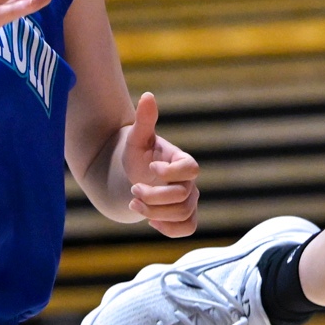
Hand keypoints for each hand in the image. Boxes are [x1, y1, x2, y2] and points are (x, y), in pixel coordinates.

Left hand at [118, 91, 201, 237]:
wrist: (133, 177)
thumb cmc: (137, 155)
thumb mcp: (137, 138)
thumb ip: (145, 119)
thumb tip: (147, 96)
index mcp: (183, 161)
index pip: (192, 169)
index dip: (170, 172)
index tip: (150, 167)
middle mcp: (190, 181)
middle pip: (183, 197)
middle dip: (154, 196)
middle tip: (134, 189)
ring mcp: (189, 200)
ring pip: (183, 214)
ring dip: (155, 212)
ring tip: (134, 203)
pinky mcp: (183, 216)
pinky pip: (187, 228)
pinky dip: (169, 228)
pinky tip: (151, 219)